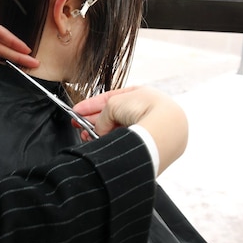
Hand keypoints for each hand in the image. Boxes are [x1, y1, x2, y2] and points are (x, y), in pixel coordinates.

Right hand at [73, 86, 187, 175]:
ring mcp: (150, 129)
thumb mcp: (113, 104)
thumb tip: (98, 131)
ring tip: (86, 137)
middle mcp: (147, 111)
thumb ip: (102, 117)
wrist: (165, 128)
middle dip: (94, 121)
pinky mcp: (151, 147)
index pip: (111, 100)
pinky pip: (126, 143)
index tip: (77, 112)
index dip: (91, 106)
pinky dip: (112, 143)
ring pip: (119, 132)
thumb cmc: (145, 108)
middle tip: (78, 125)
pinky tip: (100, 143)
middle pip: (114, 117)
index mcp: (141, 95)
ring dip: (100, 134)